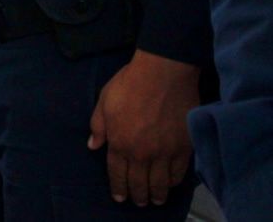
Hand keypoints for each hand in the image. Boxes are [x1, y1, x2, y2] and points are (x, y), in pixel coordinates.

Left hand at [88, 49, 199, 206]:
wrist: (162, 74)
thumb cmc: (129, 83)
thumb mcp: (104, 101)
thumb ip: (98, 126)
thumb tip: (93, 146)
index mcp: (119, 142)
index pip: (117, 174)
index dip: (118, 188)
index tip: (120, 197)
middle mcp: (141, 153)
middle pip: (139, 184)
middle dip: (137, 196)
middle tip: (138, 202)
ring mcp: (164, 153)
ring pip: (160, 184)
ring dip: (156, 195)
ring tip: (155, 199)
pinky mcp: (184, 149)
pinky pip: (178, 174)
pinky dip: (172, 182)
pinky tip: (169, 184)